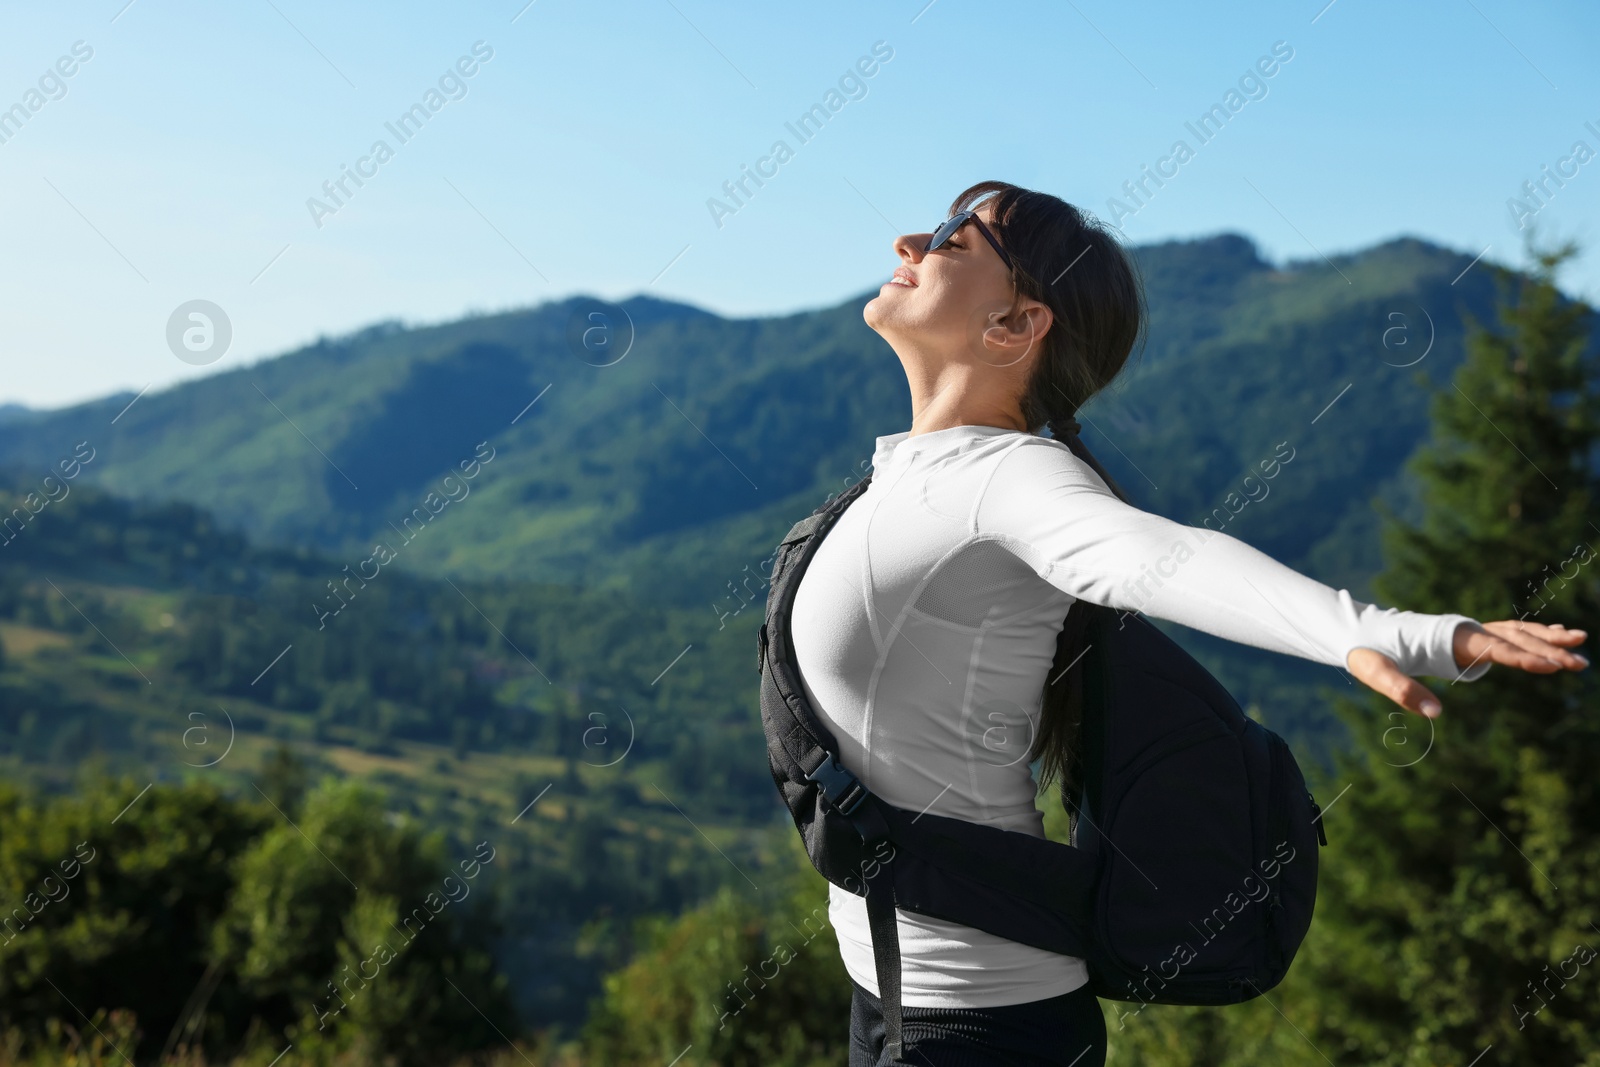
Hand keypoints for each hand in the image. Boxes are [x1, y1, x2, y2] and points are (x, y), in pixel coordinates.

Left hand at [1346, 620, 1588, 718]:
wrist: (1358, 630)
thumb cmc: (1366, 652)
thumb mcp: (1375, 672)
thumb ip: (1401, 690)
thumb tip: (1435, 713)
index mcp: (1446, 638)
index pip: (1492, 648)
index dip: (1522, 656)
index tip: (1552, 665)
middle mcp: (1461, 631)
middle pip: (1512, 638)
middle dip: (1548, 649)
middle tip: (1580, 662)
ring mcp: (1465, 632)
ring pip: (1514, 631)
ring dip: (1547, 637)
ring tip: (1580, 641)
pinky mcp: (1465, 637)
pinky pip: (1506, 633)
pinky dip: (1532, 633)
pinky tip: (1555, 635)